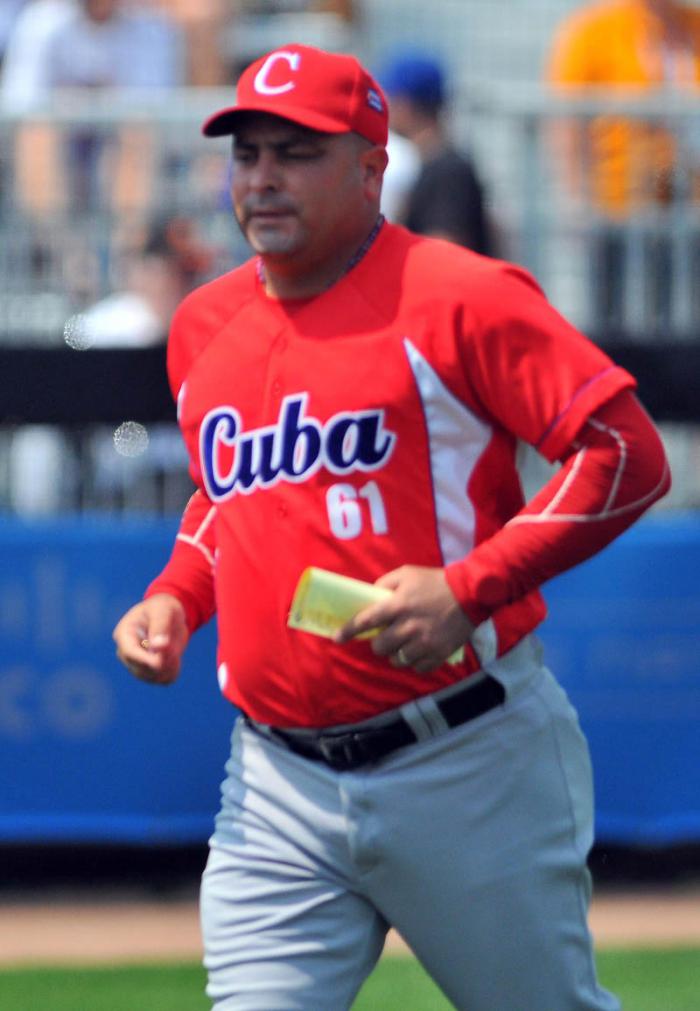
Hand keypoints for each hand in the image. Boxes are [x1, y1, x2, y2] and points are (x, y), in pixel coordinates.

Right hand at [113, 593, 188, 684]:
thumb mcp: (162, 611)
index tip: (160, 662)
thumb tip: (158, 646)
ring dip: (168, 667)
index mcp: (124, 634)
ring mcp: (137, 664)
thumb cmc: (162, 607)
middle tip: (174, 651)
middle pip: (141, 669)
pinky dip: (172, 672)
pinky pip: (163, 680)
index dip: (144, 660)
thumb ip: (160, 627)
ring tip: (175, 651)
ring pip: (153, 677)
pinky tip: (175, 659)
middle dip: (161, 662)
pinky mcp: (150, 671)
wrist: (169, 614)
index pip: (129, 653)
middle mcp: (126, 653)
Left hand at [335, 565, 474, 673]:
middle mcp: (409, 626)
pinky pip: (418, 668)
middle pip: (380, 647)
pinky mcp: (439, 654)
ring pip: (397, 660)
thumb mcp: (407, 573)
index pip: (366, 621)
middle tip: (387, 636)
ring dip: (397, 654)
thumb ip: (385, 583)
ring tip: (405, 644)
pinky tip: (419, 651)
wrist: (470, 593)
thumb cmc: (435, 582)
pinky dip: (415, 662)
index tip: (337, 639)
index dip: (348, 631)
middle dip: (379, 642)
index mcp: (398, 605)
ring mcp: (424, 643)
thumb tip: (370, 596)